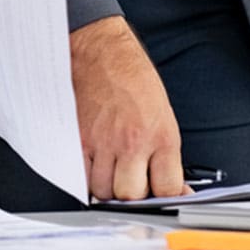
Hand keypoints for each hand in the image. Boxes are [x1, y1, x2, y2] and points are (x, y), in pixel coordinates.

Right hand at [70, 16, 184, 200]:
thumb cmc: (133, 76)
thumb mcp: (162, 111)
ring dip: (109, 186)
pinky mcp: (79, 143)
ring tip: (114, 165)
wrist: (101, 53)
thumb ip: (164, 150)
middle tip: (134, 176)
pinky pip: (82, 179)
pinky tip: (96, 162)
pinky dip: (88, 177)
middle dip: (134, 192)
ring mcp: (104, 144)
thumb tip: (171, 183)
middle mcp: (133, 142)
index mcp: (161, 133)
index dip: (166, 194)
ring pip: (104, 192)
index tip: (164, 192)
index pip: (167, 187)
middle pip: (131, 195)